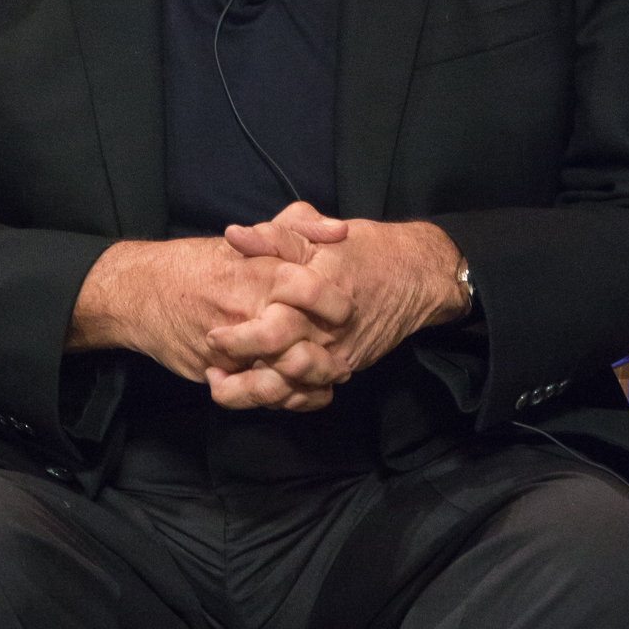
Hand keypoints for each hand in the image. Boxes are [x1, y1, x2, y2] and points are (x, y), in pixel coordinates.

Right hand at [67, 233, 353, 410]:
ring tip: (325, 379)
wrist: (140, 292)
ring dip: (307, 382)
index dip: (337, 304)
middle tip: (343, 359)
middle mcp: (245, 309)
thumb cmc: (201, 263)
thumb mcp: (250, 236)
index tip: (349, 312)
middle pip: (300, 340)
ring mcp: (229, 345)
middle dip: (326, 355)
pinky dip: (281, 398)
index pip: (311, 288)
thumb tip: (340, 230)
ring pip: (280, 375)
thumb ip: (297, 227)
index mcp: (258, 272)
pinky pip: (255, 394)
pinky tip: (296, 391)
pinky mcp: (213, 370)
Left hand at [209, 202, 467, 401]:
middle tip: (213, 358)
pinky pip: (311, 394)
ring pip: (293, 386)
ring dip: (255, 391)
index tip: (211, 334)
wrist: (417, 276)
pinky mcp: (346, 366)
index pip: (273, 326)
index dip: (239, 337)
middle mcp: (327, 329)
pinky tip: (259, 386)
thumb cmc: (364, 248)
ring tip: (224, 383)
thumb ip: (275, 235)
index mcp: (317, 291)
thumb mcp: (318, 232)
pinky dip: (284, 397)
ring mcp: (338, 353)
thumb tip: (233, 236)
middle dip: (241, 365)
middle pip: (279, 359)